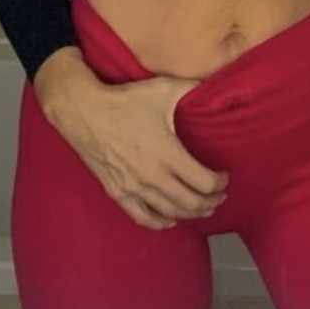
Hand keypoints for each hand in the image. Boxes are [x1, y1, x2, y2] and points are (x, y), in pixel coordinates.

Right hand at [44, 68, 228, 230]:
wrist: (84, 111)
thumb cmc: (126, 100)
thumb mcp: (164, 89)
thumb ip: (192, 88)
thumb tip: (213, 86)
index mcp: (169, 154)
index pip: (205, 182)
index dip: (220, 183)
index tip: (225, 176)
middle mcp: (154, 177)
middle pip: (192, 203)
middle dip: (211, 202)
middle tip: (219, 196)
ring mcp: (134, 189)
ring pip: (171, 213)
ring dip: (191, 214)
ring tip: (203, 208)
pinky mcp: (117, 193)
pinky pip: (143, 217)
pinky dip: (160, 222)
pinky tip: (170, 219)